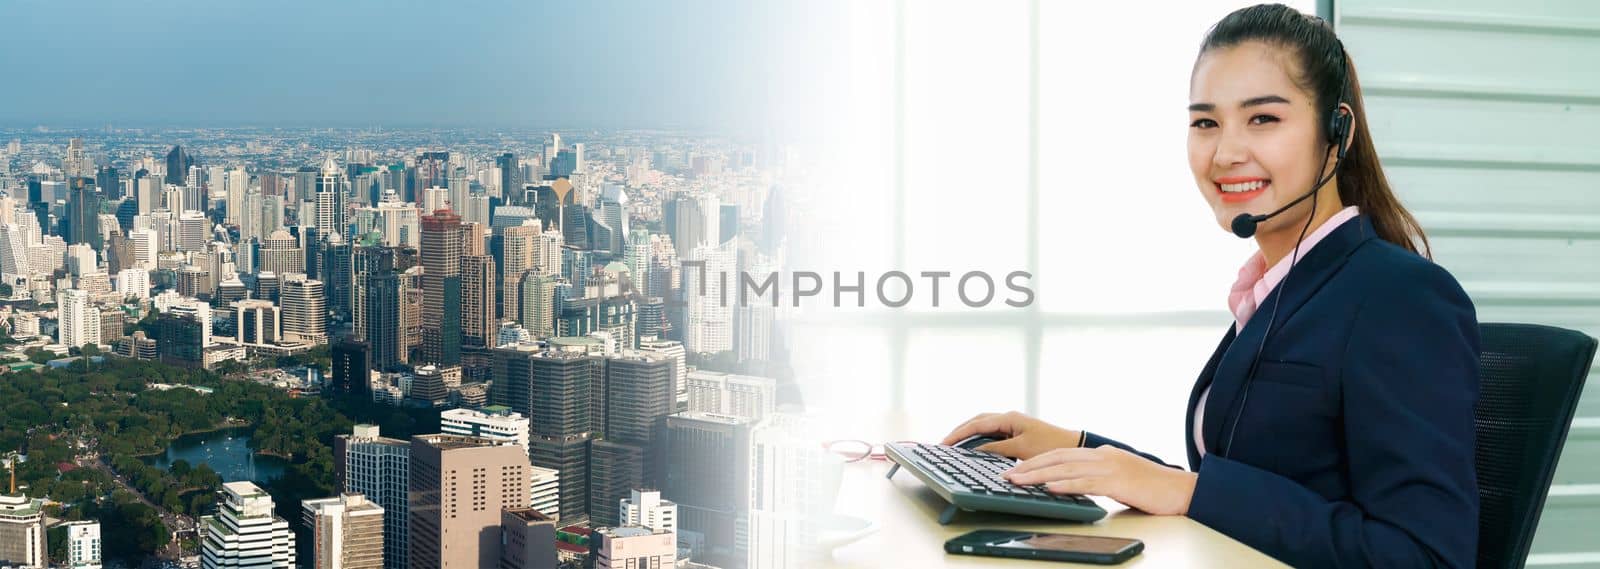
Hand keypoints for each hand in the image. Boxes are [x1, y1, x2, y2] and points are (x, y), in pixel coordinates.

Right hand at [940, 411, 1080, 459]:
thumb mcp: (1021, 450)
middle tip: (944, 444)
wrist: (1073, 447)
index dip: (958, 435)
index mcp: (1009, 418)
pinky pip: (991, 431)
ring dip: (968, 433)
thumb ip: (997, 449)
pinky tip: (972, 446)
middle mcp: (1009, 417)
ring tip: (953, 445)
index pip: (976, 425)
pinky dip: (978, 437)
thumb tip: (976, 451)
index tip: (944, 444)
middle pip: (977, 421)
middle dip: (959, 431)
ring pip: (983, 425)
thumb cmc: (1050, 447)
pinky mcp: (1016, 431)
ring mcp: (1012, 423)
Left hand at [1002, 445, 1197, 515]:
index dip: (1037, 461)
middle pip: (1058, 458)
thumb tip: (1071, 486)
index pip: (1061, 454)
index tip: (1016, 468)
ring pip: (1067, 468)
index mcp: (1101, 454)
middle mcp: (1103, 456)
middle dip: (1029, 466)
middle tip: (1007, 475)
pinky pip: (1086, 482)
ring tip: (1018, 481)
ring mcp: (1111, 466)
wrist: (1183, 490)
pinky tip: (1049, 487)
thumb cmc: (1152, 489)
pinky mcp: (1119, 481)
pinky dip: (1065, 484)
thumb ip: (1096, 479)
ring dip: (1038, 475)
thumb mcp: (1119, 479)